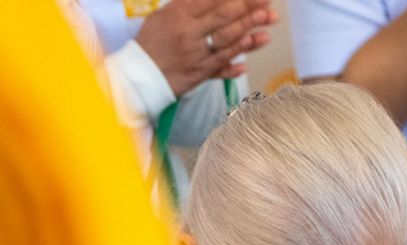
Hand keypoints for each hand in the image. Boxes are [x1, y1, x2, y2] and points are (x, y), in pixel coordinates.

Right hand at [135, 0, 276, 95]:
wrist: (139, 76)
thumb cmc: (151, 43)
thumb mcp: (164, 15)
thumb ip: (188, 5)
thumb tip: (214, 0)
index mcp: (178, 14)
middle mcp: (189, 32)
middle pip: (223, 16)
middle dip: (248, 7)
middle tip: (267, 1)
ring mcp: (196, 54)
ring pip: (227, 39)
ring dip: (249, 28)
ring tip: (267, 19)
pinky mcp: (200, 73)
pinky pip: (222, 63)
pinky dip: (238, 55)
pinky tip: (253, 45)